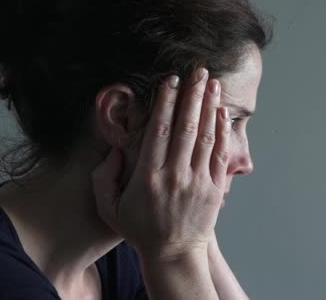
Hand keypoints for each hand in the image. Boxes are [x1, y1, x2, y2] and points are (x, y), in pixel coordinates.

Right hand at [91, 67, 230, 259]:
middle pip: (186, 127)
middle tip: (198, 71)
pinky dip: (221, 131)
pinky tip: (221, 112)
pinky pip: (219, 153)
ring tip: (212, 83)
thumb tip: (114, 150)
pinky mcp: (214, 187)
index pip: (159, 131)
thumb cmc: (141, 229)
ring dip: (209, 107)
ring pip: (206, 136)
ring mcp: (197, 181)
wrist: (174, 254)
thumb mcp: (109, 207)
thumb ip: (104, 177)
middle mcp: (175, 175)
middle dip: (192, 95)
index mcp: (148, 176)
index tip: (171, 81)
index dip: (166, 103)